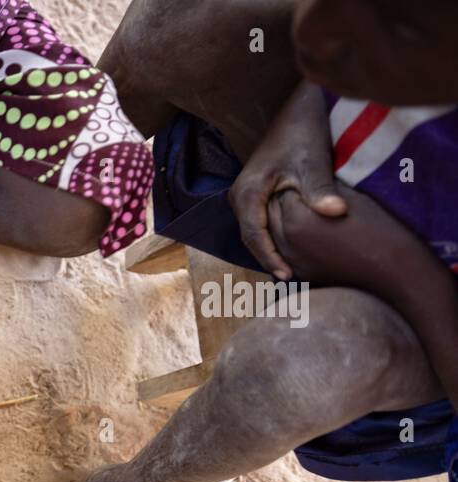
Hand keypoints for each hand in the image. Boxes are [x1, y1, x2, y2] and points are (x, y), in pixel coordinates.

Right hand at [228, 81, 346, 279]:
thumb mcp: (313, 161)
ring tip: (292, 269)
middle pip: (251, 237)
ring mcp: (245, 194)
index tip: (288, 276)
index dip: (269, 258)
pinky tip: (292, 248)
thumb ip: (320, 190)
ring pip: (254, 231)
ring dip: (271, 249)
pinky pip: (260, 222)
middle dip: (269, 258)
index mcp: (247, 192)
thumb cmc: (304, 132)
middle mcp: (239, 196)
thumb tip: (335, 213)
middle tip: (293, 279)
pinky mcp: (255, 192)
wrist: (299, 108)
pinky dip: (273, 237)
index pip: (253, 236)